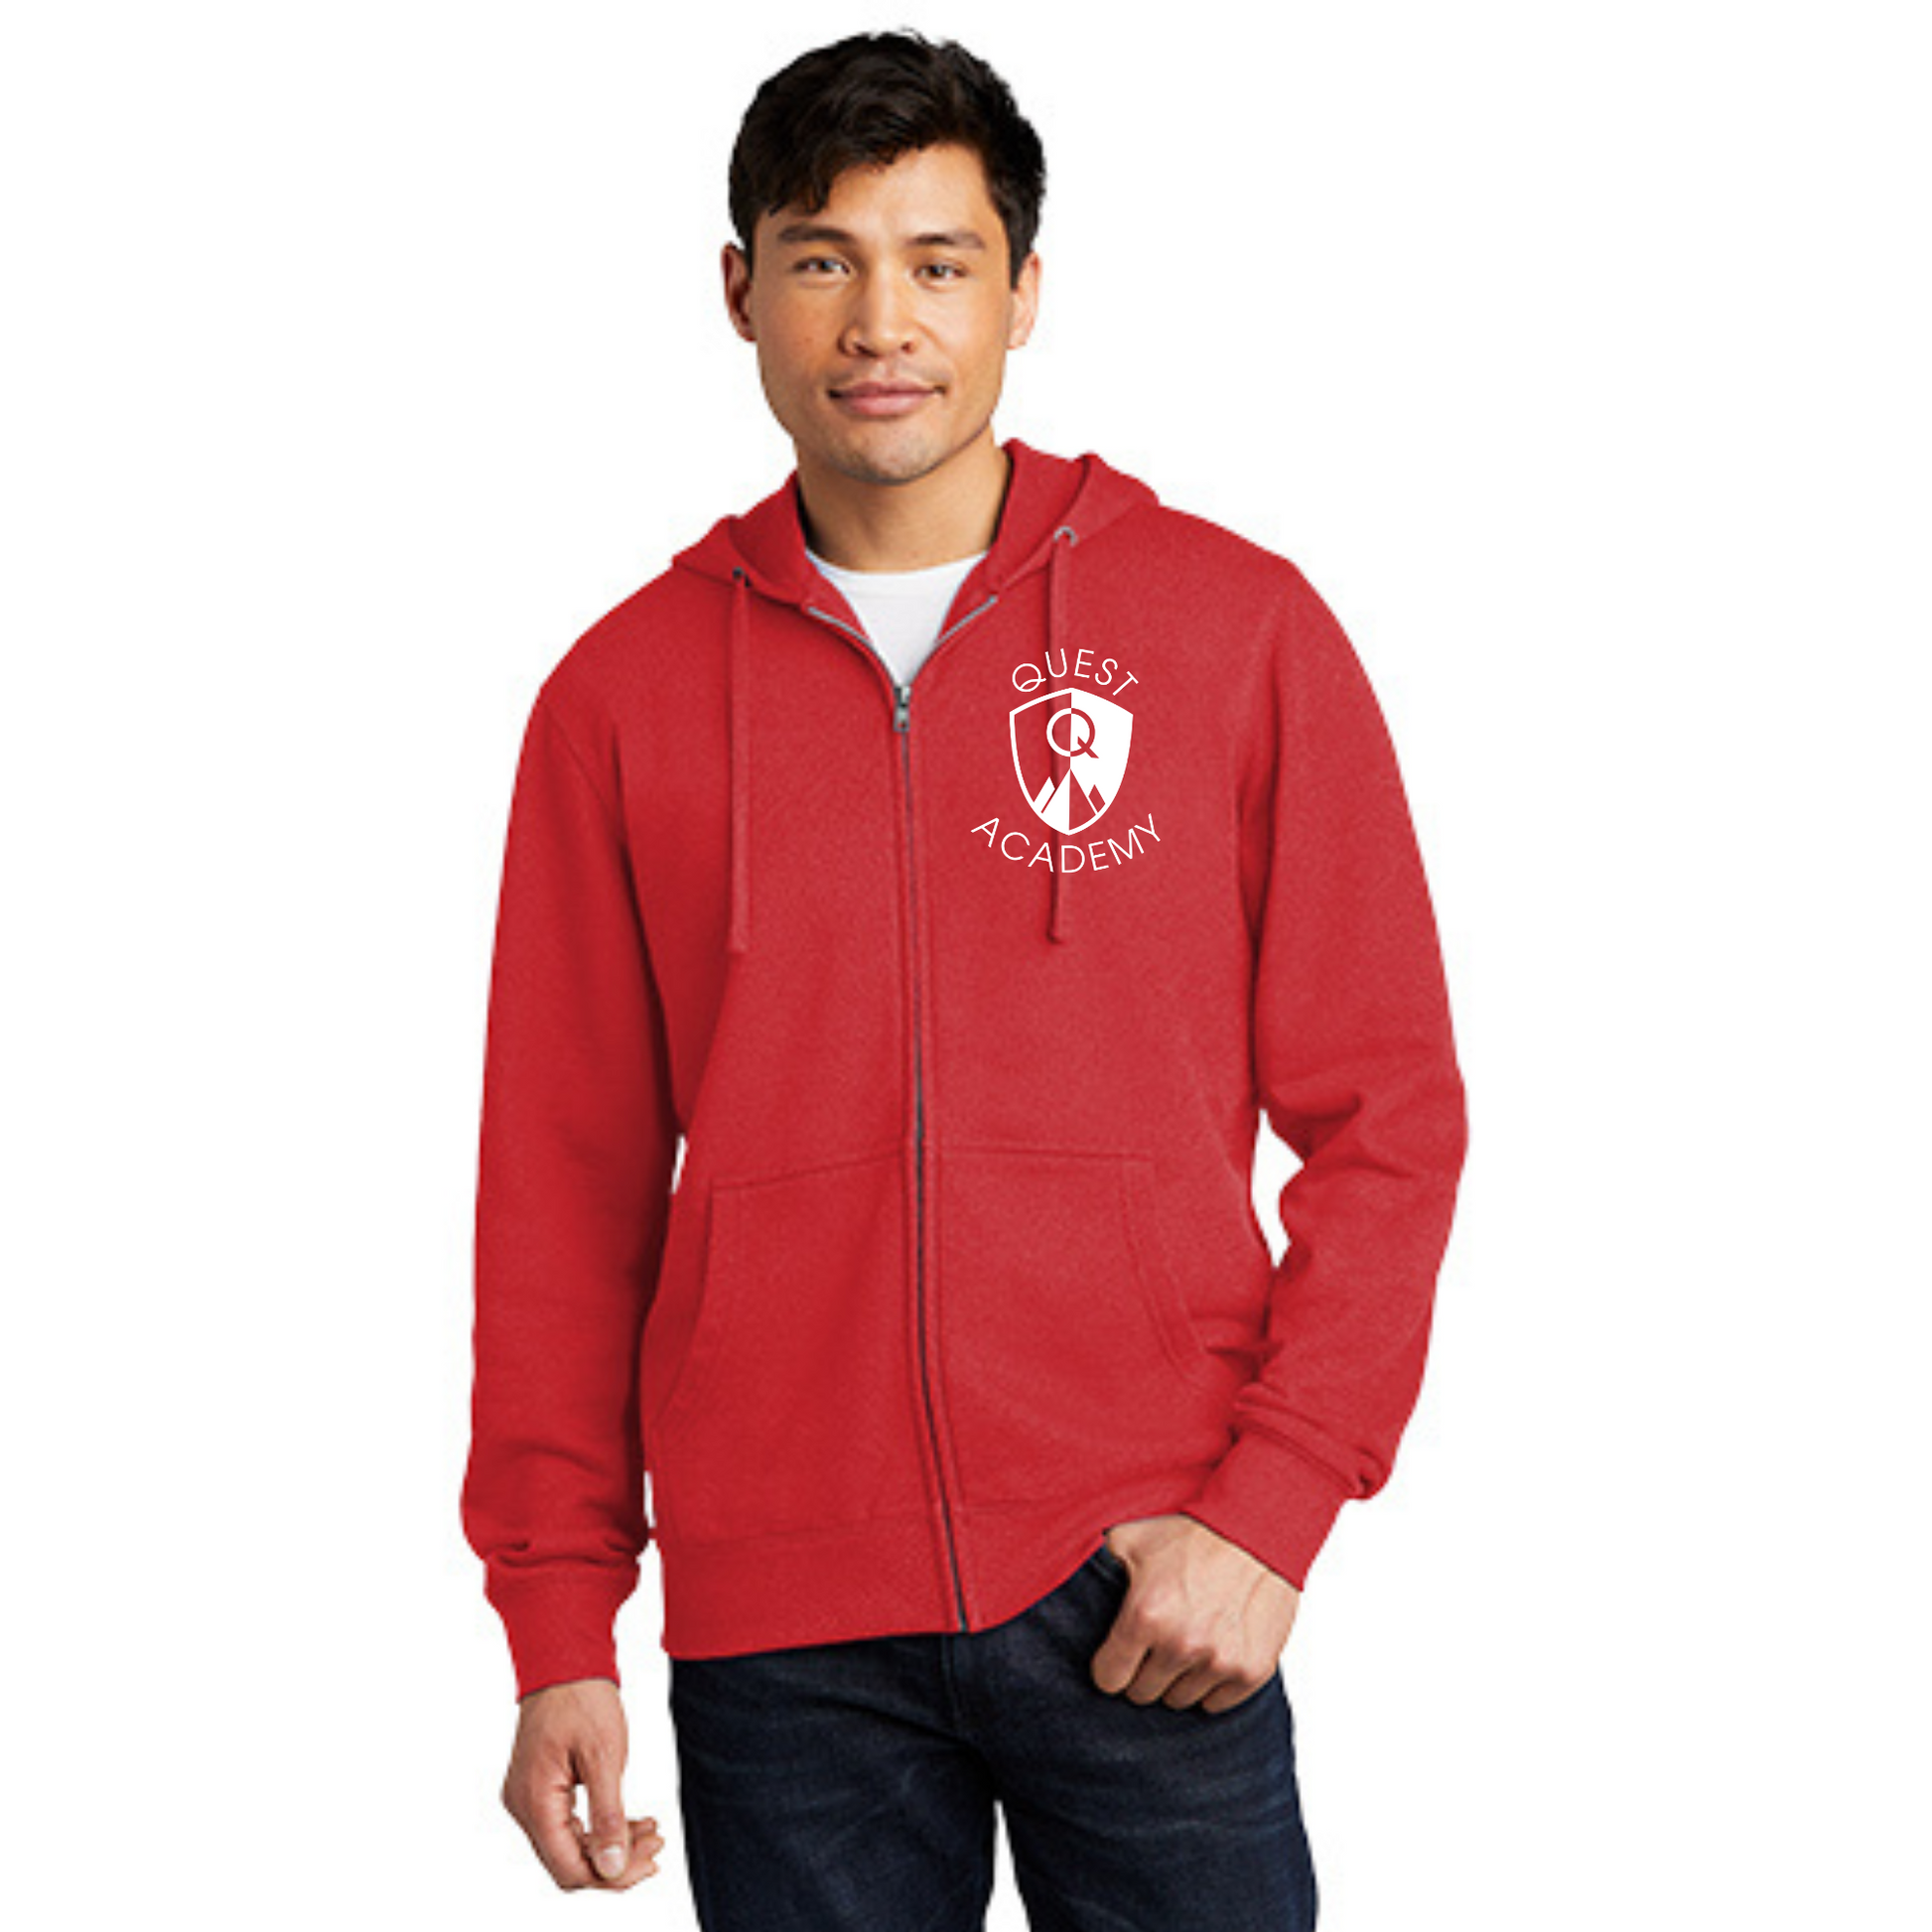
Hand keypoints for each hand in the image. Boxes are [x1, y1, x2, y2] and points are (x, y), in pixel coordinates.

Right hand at [500, 1677, 666, 1889]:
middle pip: (569, 1861)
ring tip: (651, 1833)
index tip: (650, 1863)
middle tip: (656, 1846)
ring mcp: (529, 1798)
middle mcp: (524, 1806)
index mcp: (535, 1801)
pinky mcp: (540, 1788)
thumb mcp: (604, 1757)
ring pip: (570, 1844)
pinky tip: (632, 1821)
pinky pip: (568, 1823)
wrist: (565, 1659)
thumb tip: (613, 1869)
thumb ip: (607, 1817)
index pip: (569, 1868)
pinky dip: (599, 1827)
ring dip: (611, 1845)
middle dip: (616, 1862)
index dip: (611, 1876)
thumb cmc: (583, 1698)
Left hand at [1092, 1515, 1300, 1713]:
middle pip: (1143, 1694)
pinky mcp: (1251, 1670)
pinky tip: (1212, 1651)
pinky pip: (1216, 1704)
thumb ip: (1095, 1566)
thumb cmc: (1190, 1532)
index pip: (1108, 1679)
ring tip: (1185, 1641)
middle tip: (1155, 1642)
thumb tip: (1056, 1585)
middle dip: (1143, 1671)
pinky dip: (1211, 1685)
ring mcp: (1219, 1660)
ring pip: (1179, 1700)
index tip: (1120, 1652)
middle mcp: (1181, 1643)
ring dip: (1177, 1678)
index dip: (1111, 1665)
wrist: (1255, 1527)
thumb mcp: (1130, 1538)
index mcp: (1144, 1615)